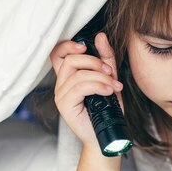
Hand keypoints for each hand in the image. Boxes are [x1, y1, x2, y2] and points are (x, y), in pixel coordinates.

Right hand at [50, 32, 123, 147]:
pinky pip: (80, 87)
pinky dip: (98, 86)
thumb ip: (106, 58)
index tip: (85, 46)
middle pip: (70, 60)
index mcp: (68, 76)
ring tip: (114, 86)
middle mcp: (61, 84)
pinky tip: (109, 91)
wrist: (107, 134)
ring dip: (101, 77)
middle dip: (94, 61)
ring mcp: (61, 95)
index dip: (67, 45)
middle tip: (110, 72)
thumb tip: (100, 36)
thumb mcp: (109, 78)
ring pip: (78, 74)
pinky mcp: (65, 105)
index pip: (57, 54)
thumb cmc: (107, 108)